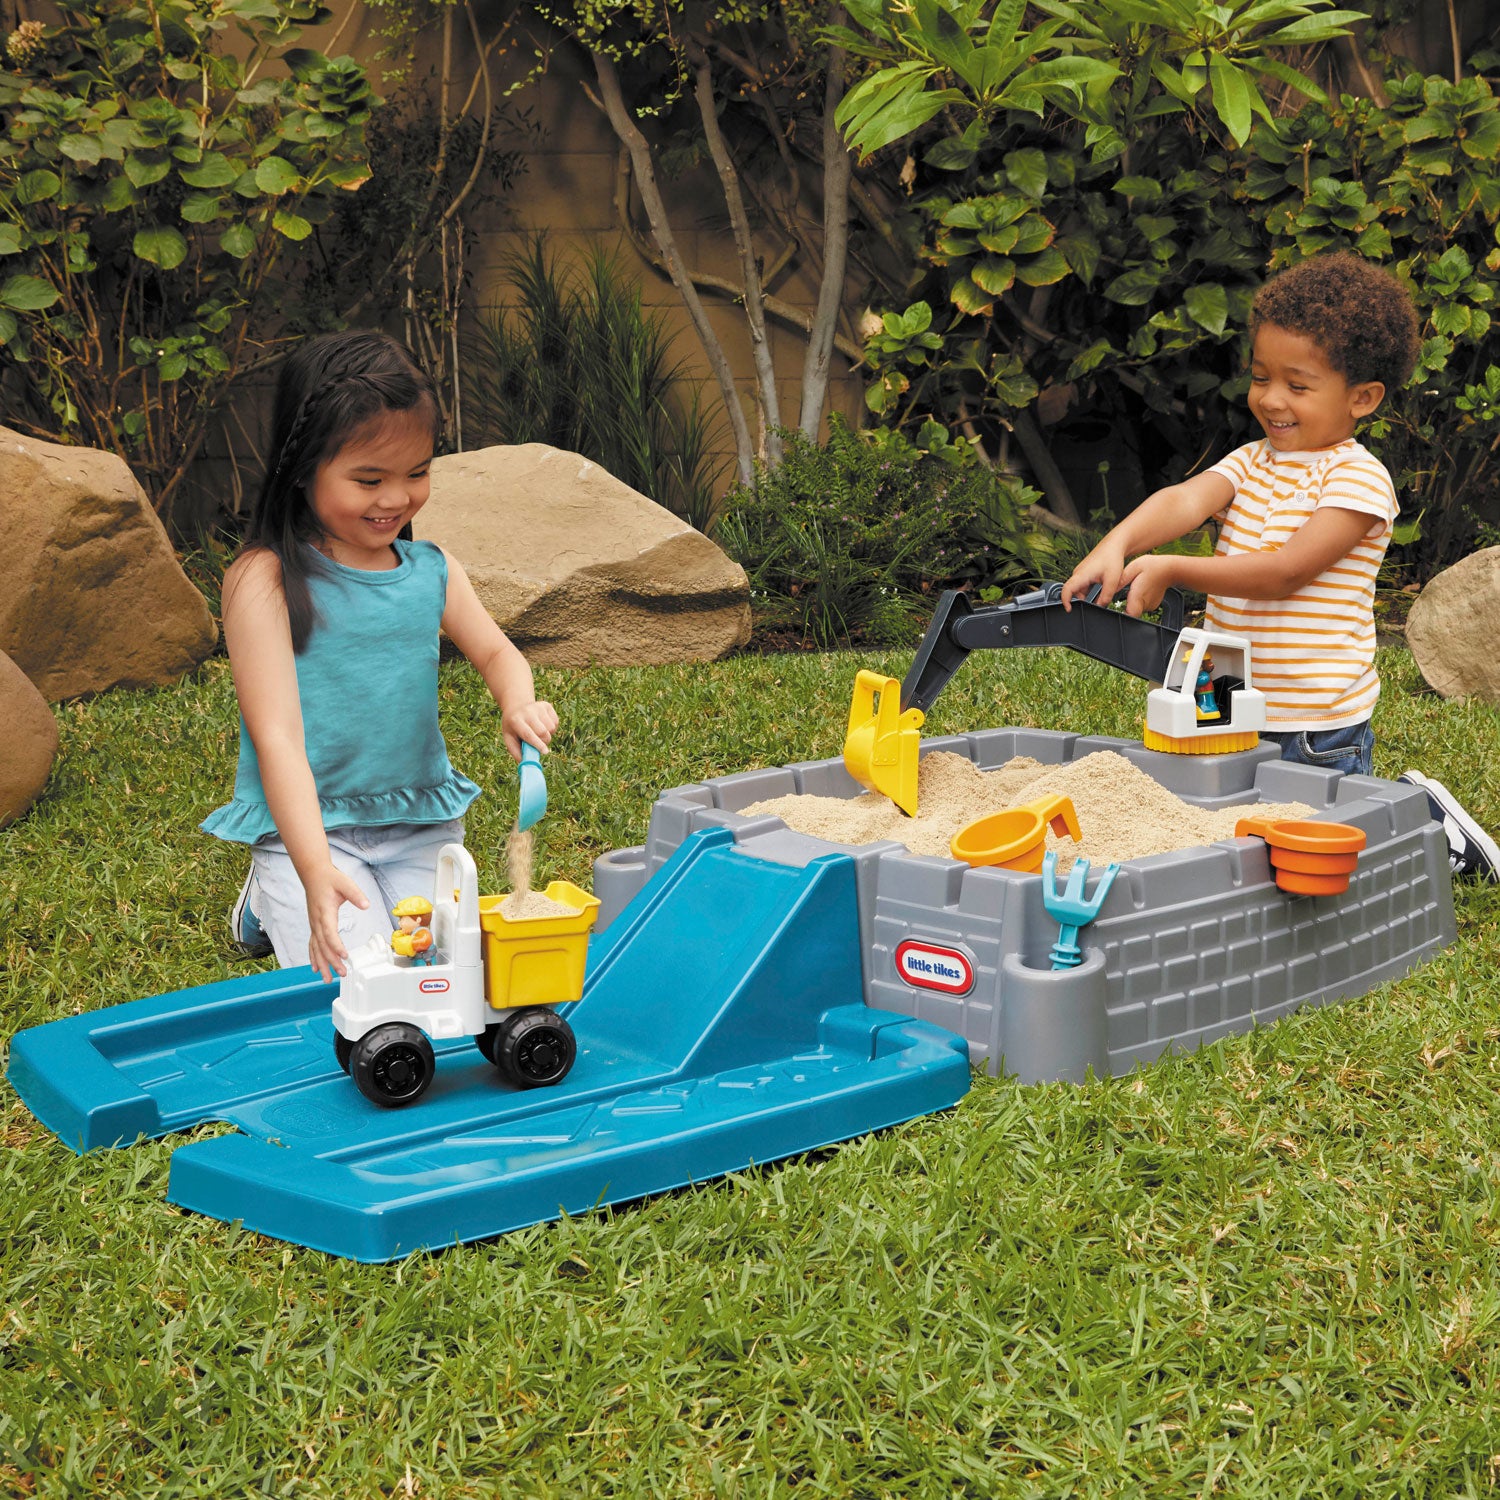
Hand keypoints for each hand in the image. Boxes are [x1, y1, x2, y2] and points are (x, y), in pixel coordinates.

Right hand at [303, 864, 369, 981]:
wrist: (314, 875)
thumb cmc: (330, 879)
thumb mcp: (345, 883)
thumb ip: (356, 894)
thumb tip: (366, 905)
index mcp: (325, 912)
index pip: (329, 933)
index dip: (336, 946)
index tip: (344, 956)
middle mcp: (317, 921)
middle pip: (323, 946)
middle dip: (332, 961)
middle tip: (342, 973)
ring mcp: (314, 925)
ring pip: (316, 949)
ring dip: (322, 964)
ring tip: (327, 979)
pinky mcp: (314, 925)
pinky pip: (312, 945)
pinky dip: (314, 957)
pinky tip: (316, 968)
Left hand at [502, 698, 558, 760]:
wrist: (517, 707)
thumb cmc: (513, 727)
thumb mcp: (509, 738)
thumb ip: (516, 752)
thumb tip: (526, 764)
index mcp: (515, 721)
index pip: (528, 734)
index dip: (537, 744)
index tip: (545, 752)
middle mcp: (527, 712)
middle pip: (543, 732)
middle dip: (544, 742)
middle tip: (539, 744)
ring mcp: (538, 707)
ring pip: (551, 728)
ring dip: (548, 735)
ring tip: (539, 733)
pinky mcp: (547, 705)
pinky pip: (556, 722)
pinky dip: (552, 728)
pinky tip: (543, 725)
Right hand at [1060, 542, 1126, 610]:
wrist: (1114, 545)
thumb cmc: (1112, 558)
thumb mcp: (1112, 581)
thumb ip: (1106, 597)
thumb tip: (1100, 607)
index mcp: (1081, 575)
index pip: (1066, 590)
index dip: (1065, 601)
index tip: (1069, 610)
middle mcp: (1078, 574)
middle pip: (1075, 593)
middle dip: (1086, 600)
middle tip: (1099, 600)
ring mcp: (1081, 573)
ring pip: (1081, 590)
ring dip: (1091, 594)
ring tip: (1104, 588)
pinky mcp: (1085, 573)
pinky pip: (1085, 585)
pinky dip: (1092, 589)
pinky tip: (1103, 585)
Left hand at [1119, 554, 1178, 616]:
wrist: (1169, 569)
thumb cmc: (1152, 566)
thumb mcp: (1133, 568)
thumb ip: (1121, 580)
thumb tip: (1110, 590)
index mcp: (1139, 596)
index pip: (1130, 615)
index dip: (1122, 615)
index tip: (1117, 608)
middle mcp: (1145, 604)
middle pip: (1130, 612)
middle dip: (1125, 605)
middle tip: (1126, 592)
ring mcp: (1150, 606)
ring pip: (1136, 609)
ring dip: (1132, 602)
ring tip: (1135, 588)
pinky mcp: (1152, 605)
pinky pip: (1142, 607)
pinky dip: (1139, 601)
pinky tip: (1140, 590)